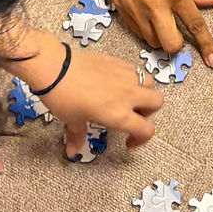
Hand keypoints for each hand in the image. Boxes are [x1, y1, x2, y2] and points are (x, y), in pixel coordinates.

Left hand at [26, 39, 164, 156]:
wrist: (55, 67)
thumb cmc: (63, 98)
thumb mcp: (72, 120)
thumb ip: (77, 136)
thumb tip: (72, 151)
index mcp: (119, 115)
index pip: (146, 130)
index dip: (141, 139)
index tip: (128, 141)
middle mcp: (128, 95)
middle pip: (157, 102)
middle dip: (149, 111)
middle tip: (132, 114)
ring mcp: (125, 75)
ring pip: (149, 82)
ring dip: (143, 91)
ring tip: (127, 96)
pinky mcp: (118, 60)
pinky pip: (134, 68)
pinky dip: (131, 76)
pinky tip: (115, 80)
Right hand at [99, 0, 212, 66]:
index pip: (195, 25)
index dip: (206, 45)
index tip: (212, 59)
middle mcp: (156, 5)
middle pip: (171, 44)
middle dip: (177, 44)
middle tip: (178, 33)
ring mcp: (137, 10)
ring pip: (153, 42)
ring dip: (160, 37)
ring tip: (161, 22)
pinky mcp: (122, 11)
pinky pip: (137, 33)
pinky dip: (145, 31)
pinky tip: (147, 17)